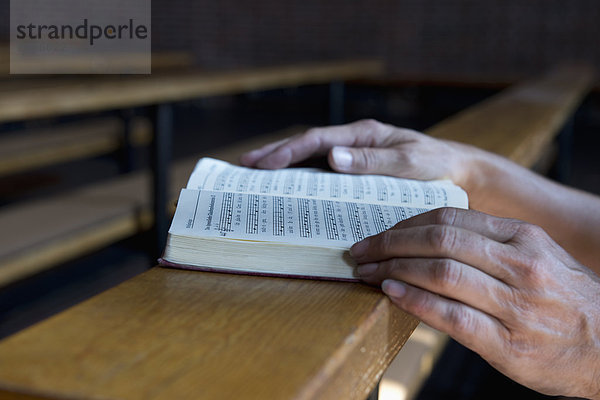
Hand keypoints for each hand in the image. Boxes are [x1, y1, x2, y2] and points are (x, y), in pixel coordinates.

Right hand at [240, 119, 479, 190]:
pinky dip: (302, 179)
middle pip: (307, 146)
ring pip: (311, 159)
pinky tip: (288, 190)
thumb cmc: (435, 165)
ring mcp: (353, 157)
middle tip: (245, 165)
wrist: (456, 173)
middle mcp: (354, 143)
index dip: (289, 151)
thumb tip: (331, 158)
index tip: (265, 165)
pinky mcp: (356, 173)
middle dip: (274, 154)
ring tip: (256, 175)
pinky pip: (323, 174)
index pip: (317, 139)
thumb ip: (372, 161)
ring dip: (283, 166)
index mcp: (363, 134)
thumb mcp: (408, 162)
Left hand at [351, 208, 599, 398]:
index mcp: (523, 238)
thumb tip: (431, 237)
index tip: (379, 232)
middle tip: (361, 251)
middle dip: (390, 243)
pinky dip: (415, 301)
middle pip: (439, 240)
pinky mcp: (507, 344)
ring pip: (441, 273)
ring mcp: (514, 305)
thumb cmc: (567, 300)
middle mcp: (520, 265)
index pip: (450, 219)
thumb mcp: (539, 257)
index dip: (405, 224)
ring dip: (394, 269)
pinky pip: (451, 316)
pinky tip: (391, 294)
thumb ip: (492, 244)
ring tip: (368, 272)